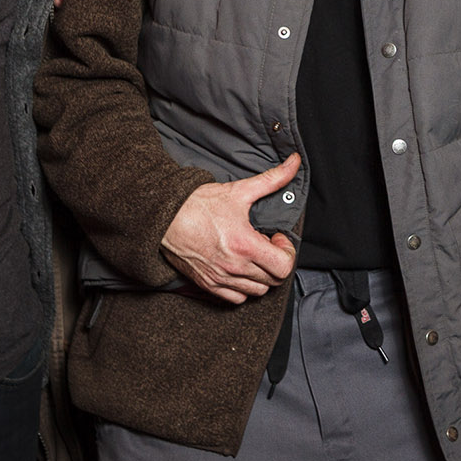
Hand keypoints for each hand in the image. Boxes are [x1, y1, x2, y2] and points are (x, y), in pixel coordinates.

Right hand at [159, 154, 299, 303]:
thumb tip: (295, 162)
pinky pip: (236, 299)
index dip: (286, 251)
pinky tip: (239, 268)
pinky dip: (243, 288)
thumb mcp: (240, 190)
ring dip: (261, 275)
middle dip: (276, 261)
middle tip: (265, 244)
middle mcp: (234, 267)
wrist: (164, 217)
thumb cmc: (199, 204)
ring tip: (252, 255)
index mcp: (244, 245)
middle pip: (273, 280)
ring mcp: (220, 279)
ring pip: (257, 291)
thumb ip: (273, 179)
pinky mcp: (207, 284)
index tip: (276, 238)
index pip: (283, 266)